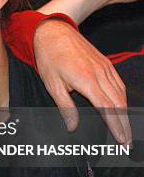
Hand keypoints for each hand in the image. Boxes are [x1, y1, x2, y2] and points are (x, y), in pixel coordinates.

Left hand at [34, 19, 130, 145]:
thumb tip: (73, 127)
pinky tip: (122, 108)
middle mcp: (100, 74)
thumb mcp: (52, 85)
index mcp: (86, 80)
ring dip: (126, 113)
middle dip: (125, 125)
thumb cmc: (49, 58)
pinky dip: (123, 98)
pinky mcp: (106, 63)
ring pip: (121, 94)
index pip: (107, 109)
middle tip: (127, 143)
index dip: (116, 126)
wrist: (53, 32)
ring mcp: (105, 67)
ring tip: (126, 130)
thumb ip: (65, 107)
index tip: (121, 141)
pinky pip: (119, 84)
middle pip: (119, 104)